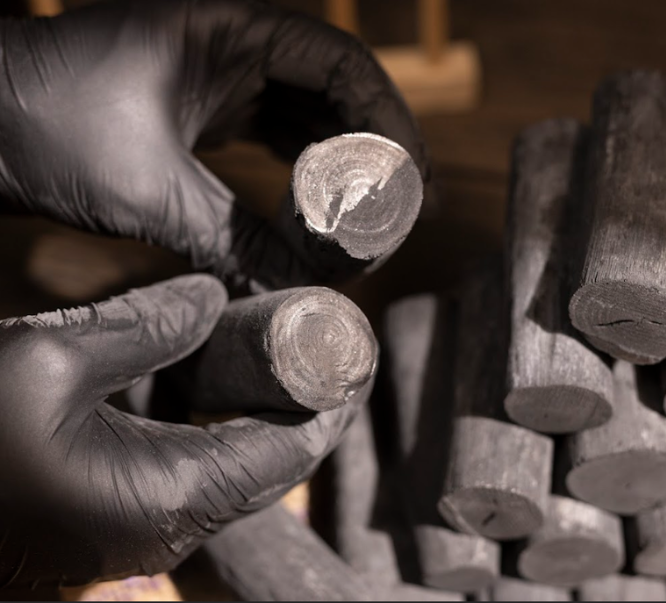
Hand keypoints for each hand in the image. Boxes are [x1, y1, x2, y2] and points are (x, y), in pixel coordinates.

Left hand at [0, 0, 427, 289]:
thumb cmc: (35, 124)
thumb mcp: (143, 187)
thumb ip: (230, 239)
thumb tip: (299, 294)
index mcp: (227, 28)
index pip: (342, 63)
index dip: (388, 121)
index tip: (410, 182)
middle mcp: (234, 46)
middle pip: (340, 94)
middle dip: (377, 155)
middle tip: (409, 214)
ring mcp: (223, 79)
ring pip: (314, 121)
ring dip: (347, 172)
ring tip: (379, 226)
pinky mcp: (208, 113)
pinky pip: (280, 142)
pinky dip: (309, 181)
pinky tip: (329, 219)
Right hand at [0, 274, 362, 587]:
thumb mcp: (50, 355)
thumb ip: (147, 324)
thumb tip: (213, 296)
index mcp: (171, 496)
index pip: (292, 451)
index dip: (329, 398)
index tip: (348, 347)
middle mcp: (166, 527)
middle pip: (269, 465)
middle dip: (301, 404)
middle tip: (318, 341)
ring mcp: (135, 531)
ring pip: (230, 471)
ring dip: (259, 415)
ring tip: (278, 352)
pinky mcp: (107, 519)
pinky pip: (187, 475)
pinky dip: (212, 429)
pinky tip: (208, 380)